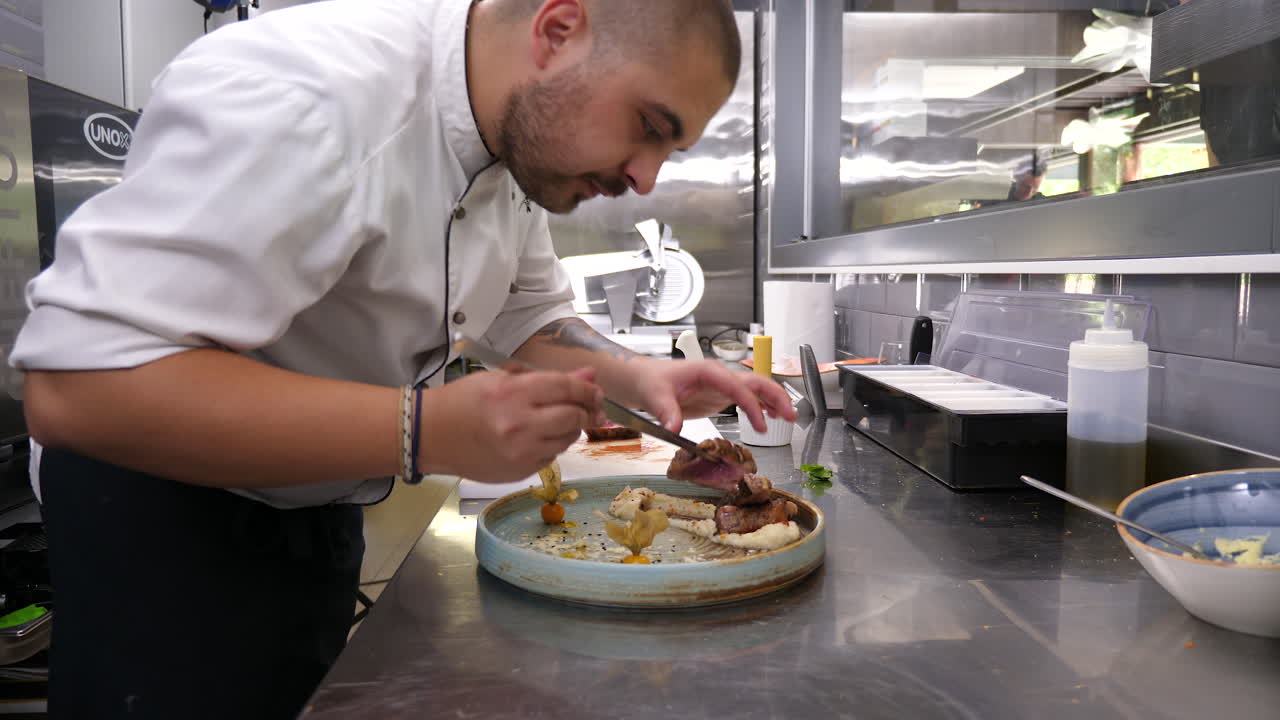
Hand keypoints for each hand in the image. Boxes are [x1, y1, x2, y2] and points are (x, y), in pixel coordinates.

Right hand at [420, 367, 604, 482]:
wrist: (431, 435)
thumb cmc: (464, 401)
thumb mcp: (502, 378)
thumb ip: (547, 379)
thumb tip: (587, 376)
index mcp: (514, 394)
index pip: (566, 388)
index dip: (586, 388)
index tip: (594, 389)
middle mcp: (520, 424)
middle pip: (573, 416)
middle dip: (585, 410)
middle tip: (585, 406)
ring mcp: (520, 452)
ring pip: (566, 440)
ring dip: (570, 429)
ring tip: (556, 420)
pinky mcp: (519, 471)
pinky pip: (551, 457)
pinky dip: (552, 445)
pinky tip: (537, 437)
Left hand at [620, 359, 796, 432]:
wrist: (644, 380)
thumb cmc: (650, 382)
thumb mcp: (654, 396)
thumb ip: (666, 411)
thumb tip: (674, 427)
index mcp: (708, 371)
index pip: (737, 386)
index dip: (752, 404)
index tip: (761, 423)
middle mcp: (719, 376)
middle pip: (755, 382)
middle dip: (776, 397)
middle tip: (791, 416)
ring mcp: (721, 385)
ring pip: (755, 389)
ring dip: (774, 401)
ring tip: (789, 418)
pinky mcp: (719, 396)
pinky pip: (746, 398)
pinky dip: (762, 406)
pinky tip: (772, 417)